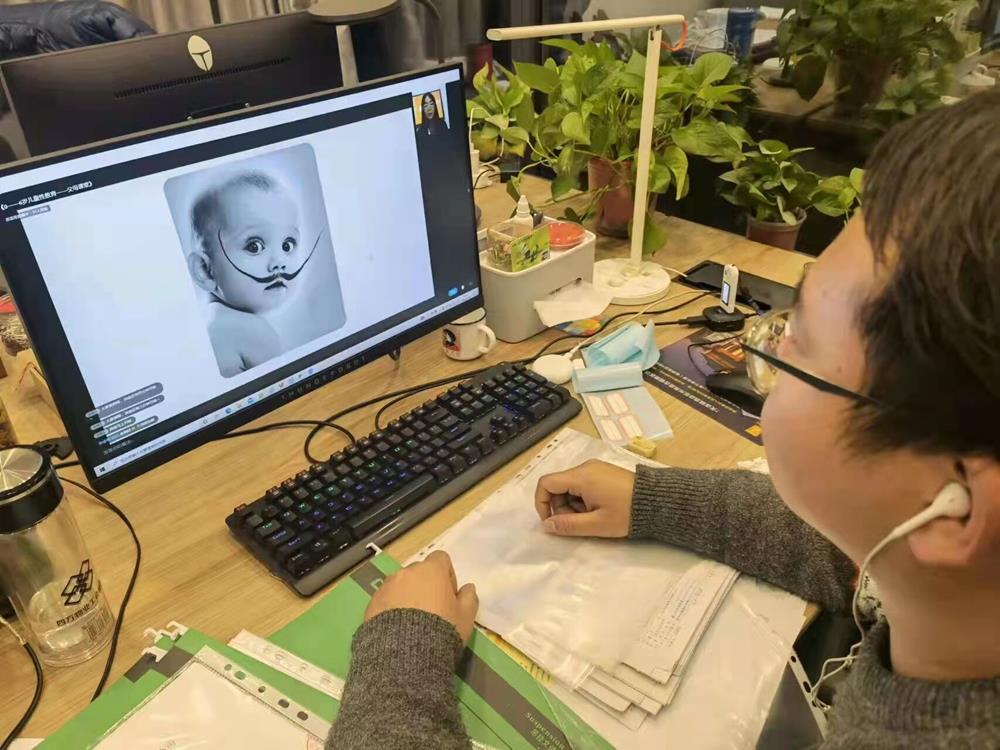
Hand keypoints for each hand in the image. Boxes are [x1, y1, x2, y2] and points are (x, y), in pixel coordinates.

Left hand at [364, 551, 478, 642]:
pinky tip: (397, 628)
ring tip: (412, 621)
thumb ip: (469, 598)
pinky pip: (386, 599)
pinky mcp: (373, 603)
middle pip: (419, 571)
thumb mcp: (465, 617)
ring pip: (401, 585)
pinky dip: (392, 608)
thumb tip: (468, 587)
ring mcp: (387, 586)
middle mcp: (407, 572)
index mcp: (431, 570)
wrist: (405, 653)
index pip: (441, 559)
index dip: (447, 574)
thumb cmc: (441, 629)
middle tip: (431, 609)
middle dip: (425, 585)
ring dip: (407, 595)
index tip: (448, 595)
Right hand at [534, 459, 635, 537]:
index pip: (546, 483)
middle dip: (560, 507)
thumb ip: (569, 525)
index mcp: (581, 476)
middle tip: (577, 524)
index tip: (551, 522)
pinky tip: (599, 509)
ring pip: (570, 486)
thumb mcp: (597, 524)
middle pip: (558, 485)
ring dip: (572, 504)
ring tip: (592, 518)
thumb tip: (547, 525)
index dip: (541, 503)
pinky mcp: (604, 472)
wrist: (658, 501)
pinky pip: (582, 483)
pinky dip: (582, 498)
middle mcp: (585, 467)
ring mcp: (595, 468)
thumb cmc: (627, 513)